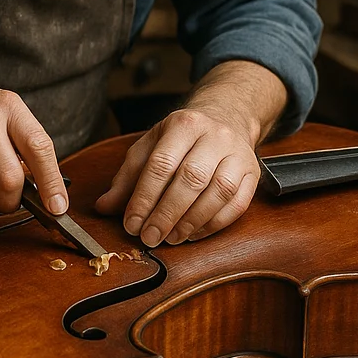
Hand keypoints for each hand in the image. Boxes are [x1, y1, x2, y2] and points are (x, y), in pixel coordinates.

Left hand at [94, 108, 260, 246]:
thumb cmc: (181, 139)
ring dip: (191, 222)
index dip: (144, 197)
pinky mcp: (253, 172)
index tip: (132, 224)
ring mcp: (237, 153)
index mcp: (182, 124)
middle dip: (167, 213)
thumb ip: (127, 178)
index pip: (161, 164)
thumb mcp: (149, 147)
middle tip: (150, 237)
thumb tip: (104, 206)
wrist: (224, 119)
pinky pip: (237, 204)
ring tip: (171, 238)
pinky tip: (193, 234)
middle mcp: (214, 135)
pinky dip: (213, 224)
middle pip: (191, 178)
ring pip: (218, 192)